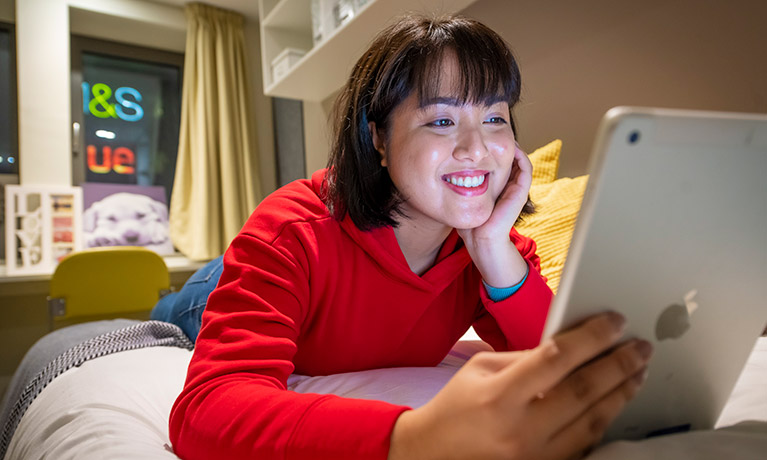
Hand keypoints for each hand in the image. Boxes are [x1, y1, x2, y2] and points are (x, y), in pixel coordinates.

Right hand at [389, 313, 651, 459]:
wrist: (436, 454)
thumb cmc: (458, 405)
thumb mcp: (481, 368)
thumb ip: (525, 358)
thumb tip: (570, 347)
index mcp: (500, 395)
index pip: (556, 358)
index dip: (591, 337)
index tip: (615, 322)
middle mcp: (521, 428)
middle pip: (584, 391)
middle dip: (619, 364)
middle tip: (641, 348)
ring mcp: (535, 455)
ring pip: (593, 421)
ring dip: (621, 393)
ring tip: (637, 372)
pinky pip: (585, 444)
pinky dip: (605, 420)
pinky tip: (616, 402)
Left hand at [458, 145, 532, 286]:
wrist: (481, 242)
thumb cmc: (470, 225)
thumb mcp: (461, 199)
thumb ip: (457, 188)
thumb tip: (441, 172)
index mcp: (496, 187)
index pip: (499, 162)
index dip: (492, 149)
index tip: (481, 138)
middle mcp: (508, 186)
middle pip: (509, 158)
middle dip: (502, 143)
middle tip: (493, 131)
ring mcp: (515, 189)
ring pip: (520, 160)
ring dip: (513, 146)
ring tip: (504, 134)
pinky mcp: (520, 193)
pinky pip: (525, 169)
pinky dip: (521, 156)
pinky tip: (512, 146)